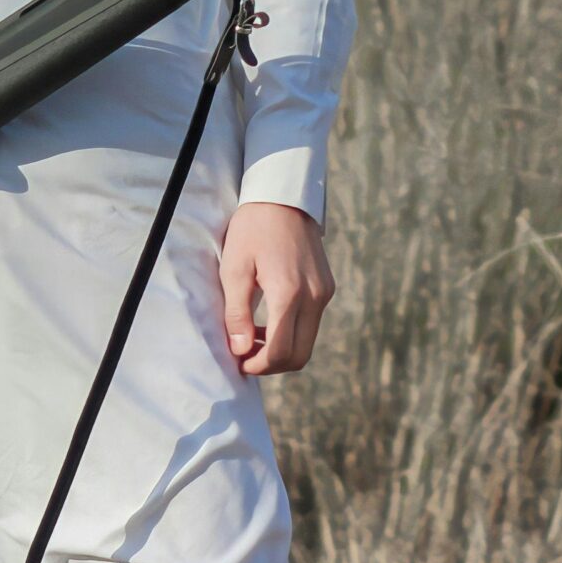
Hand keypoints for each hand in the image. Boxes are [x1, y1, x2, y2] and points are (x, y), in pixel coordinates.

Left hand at [219, 201, 333, 375]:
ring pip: (307, 341)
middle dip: (272, 364)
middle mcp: (314, 296)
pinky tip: (268, 321)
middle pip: (300, 355)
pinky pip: (312, 323)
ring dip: (281, 349)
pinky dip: (292, 332)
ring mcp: (325, 292)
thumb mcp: (234, 268)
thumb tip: (239, 350)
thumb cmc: (252, 229)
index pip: (281, 351)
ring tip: (252, 337)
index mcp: (290, 292)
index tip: (239, 363)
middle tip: (245, 356)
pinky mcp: (327, 287)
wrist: (283, 197)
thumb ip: (237, 313)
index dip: (258, 366)